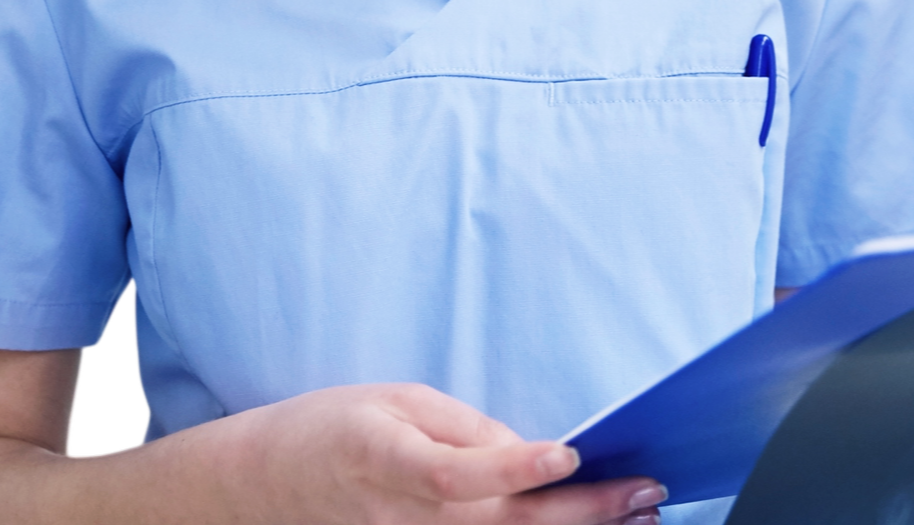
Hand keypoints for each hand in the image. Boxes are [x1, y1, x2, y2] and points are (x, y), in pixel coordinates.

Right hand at [247, 381, 667, 524]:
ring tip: (639, 515)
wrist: (267, 488)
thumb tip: (531, 451)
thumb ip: (463, 428)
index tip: (566, 453)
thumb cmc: (336, 428)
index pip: (454, 473)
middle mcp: (401, 518)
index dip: (510, 468)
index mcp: (385, 458)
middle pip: (500, 523)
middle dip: (580, 510)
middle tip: (646, 491)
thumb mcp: (396, 401)